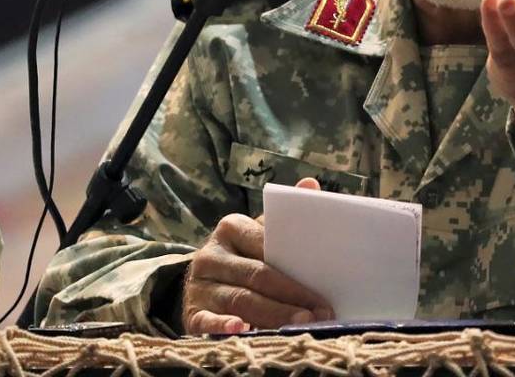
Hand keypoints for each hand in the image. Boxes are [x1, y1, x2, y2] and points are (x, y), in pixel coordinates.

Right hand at [183, 177, 332, 333]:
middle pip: (256, 275)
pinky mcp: (191, 313)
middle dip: (291, 296)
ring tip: (300, 327)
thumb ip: (283, 218)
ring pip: (240, 300)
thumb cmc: (244, 258)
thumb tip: (310, 184)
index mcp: (230, 228)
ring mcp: (199, 285)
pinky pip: (206, 322)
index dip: (294, 267)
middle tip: (319, 314)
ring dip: (273, 315)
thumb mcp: (258, 235)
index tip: (322, 288)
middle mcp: (211, 255)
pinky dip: (223, 326)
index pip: (264, 245)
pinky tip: (242, 330)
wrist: (204, 283)